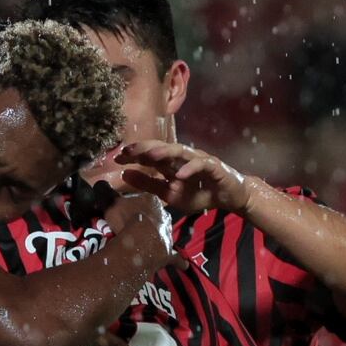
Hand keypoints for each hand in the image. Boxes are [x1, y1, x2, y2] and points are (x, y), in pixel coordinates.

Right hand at [104, 189, 172, 270]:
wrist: (138, 243)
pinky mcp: (168, 252)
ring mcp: (167, 234)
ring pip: (163, 233)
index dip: (133, 206)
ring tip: (147, 244)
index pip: (142, 199)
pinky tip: (183, 266)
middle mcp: (163, 215)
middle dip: (148, 220)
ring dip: (157, 237)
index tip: (125, 213)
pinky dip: (178, 261)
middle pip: (154, 216)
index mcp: (151, 200)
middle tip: (136, 228)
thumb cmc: (125, 220)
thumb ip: (105, 192)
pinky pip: (175, 257)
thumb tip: (100, 183)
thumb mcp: (110, 202)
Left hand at [115, 139, 252, 217]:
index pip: (150, 155)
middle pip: (162, 148)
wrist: (229, 197)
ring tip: (150, 156)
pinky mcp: (214, 167)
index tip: (117, 157)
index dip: (134, 154)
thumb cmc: (199, 193)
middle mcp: (183, 157)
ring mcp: (198, 159)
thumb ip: (149, 184)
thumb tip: (125, 174)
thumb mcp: (169, 193)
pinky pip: (201, 165)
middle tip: (128, 150)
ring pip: (180, 152)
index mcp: (171, 163)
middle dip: (145, 148)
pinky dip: (191, 169)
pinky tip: (180, 174)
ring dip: (165, 152)